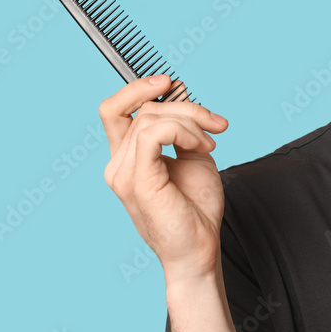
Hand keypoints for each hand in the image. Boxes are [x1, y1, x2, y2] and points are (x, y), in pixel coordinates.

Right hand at [99, 75, 229, 283]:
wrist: (199, 249)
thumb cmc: (195, 210)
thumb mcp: (193, 158)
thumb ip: (183, 130)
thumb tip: (182, 99)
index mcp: (126, 158)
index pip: (115, 109)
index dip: (138, 88)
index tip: (171, 82)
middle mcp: (118, 164)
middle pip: (142, 108)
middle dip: (186, 107)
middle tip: (215, 123)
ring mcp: (123, 173)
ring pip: (151, 117)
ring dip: (191, 121)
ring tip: (211, 142)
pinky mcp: (137, 181)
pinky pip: (153, 133)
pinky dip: (183, 131)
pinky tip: (201, 146)